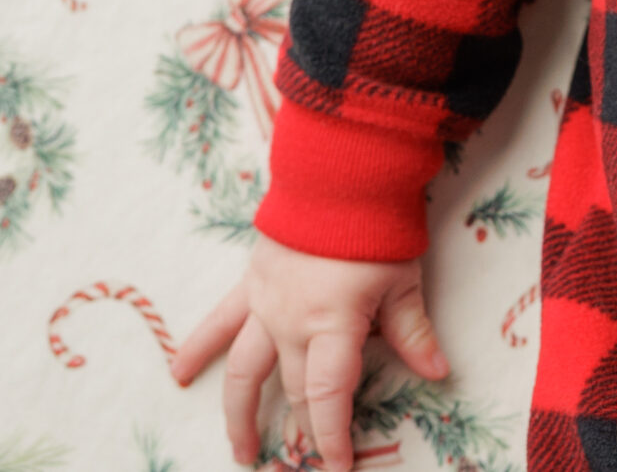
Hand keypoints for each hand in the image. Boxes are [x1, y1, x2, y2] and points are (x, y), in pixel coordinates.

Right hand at [171, 233, 448, 471]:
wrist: (335, 174)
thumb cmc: (374, 227)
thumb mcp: (402, 280)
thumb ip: (413, 332)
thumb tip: (437, 373)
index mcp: (330, 326)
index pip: (327, 397)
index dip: (332, 436)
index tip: (337, 466)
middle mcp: (289, 324)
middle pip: (294, 390)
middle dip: (302, 429)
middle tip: (306, 461)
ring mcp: (263, 305)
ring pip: (244, 372)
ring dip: (240, 414)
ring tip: (242, 451)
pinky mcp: (250, 284)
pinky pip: (218, 323)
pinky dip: (196, 348)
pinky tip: (179, 373)